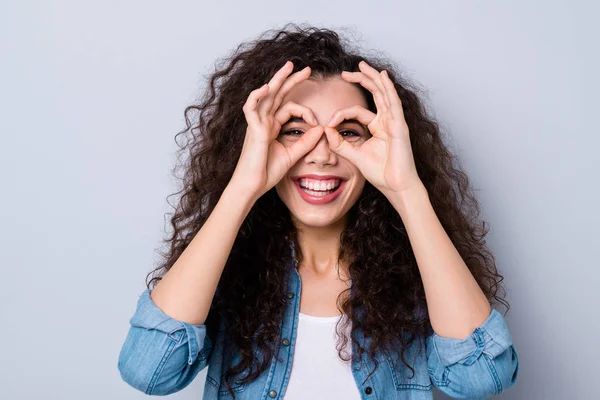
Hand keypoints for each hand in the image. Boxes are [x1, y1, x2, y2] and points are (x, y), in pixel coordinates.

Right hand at [230, 61, 324, 200]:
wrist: (253, 185)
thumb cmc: (267, 172)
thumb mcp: (292, 155)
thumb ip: (306, 142)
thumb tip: (321, 129)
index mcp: (271, 126)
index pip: (288, 108)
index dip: (305, 111)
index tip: (316, 122)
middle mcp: (263, 121)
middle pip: (278, 94)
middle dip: (291, 80)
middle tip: (307, 69)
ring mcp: (256, 123)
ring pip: (266, 94)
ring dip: (277, 79)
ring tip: (289, 66)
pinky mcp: (252, 129)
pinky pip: (251, 107)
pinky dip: (258, 96)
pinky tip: (268, 87)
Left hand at [323, 60, 422, 195]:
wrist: (396, 185)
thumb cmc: (381, 173)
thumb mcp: (354, 155)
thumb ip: (340, 144)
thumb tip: (325, 130)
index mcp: (378, 127)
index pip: (358, 111)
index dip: (341, 113)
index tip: (328, 122)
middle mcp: (387, 121)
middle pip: (375, 93)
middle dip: (361, 80)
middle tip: (346, 71)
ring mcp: (395, 121)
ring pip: (384, 93)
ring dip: (373, 77)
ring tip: (362, 65)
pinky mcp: (399, 126)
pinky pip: (393, 102)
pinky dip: (388, 88)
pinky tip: (382, 76)